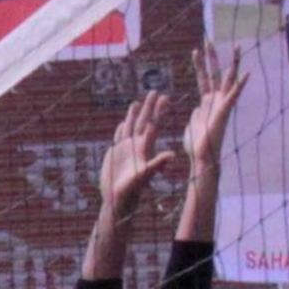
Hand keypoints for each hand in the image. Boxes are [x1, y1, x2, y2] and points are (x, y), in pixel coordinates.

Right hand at [98, 91, 173, 210]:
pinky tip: (121, 123)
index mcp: (144, 148)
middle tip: (154, 91)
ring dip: (134, 114)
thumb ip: (157, 164)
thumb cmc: (132, 189)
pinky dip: (120, 129)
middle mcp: (137, 146)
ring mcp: (126, 149)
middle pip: (143, 121)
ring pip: (130, 127)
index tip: (165, 97)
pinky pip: (119, 137)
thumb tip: (172, 154)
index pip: (153, 125)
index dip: (159, 111)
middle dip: (148, 107)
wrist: (118, 198)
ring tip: (136, 102)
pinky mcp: (116, 154)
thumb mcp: (145, 175)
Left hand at [184, 42, 247, 168]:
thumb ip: (196, 113)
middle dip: (212, 57)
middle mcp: (216, 100)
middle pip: (214, 73)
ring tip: (235, 46)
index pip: (203, 78)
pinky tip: (247, 73)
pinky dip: (240, 84)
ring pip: (227, 79)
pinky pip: (234, 95)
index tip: (195, 51)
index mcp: (206, 102)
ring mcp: (222, 104)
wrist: (201, 156)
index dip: (200, 64)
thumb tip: (197, 108)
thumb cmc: (197, 143)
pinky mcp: (224, 111)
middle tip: (208, 39)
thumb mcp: (193, 123)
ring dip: (231, 63)